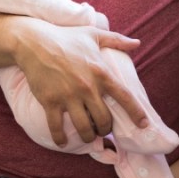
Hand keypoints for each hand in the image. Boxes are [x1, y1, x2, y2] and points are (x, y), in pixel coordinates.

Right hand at [12, 17, 144, 143]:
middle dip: (106, 129)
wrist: (34, 42)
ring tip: (89, 136)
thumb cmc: (66, 38)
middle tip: (104, 129)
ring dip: (88, 136)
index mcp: (101, 72)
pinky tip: (63, 142)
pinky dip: (60, 139)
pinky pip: (57, 127)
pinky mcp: (50, 101)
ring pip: (84, 128)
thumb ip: (117, 40)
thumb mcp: (94, 35)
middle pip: (104, 119)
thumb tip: (137, 43)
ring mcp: (68, 96)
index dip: (136, 113)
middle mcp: (87, 87)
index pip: (124, 96)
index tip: (144, 125)